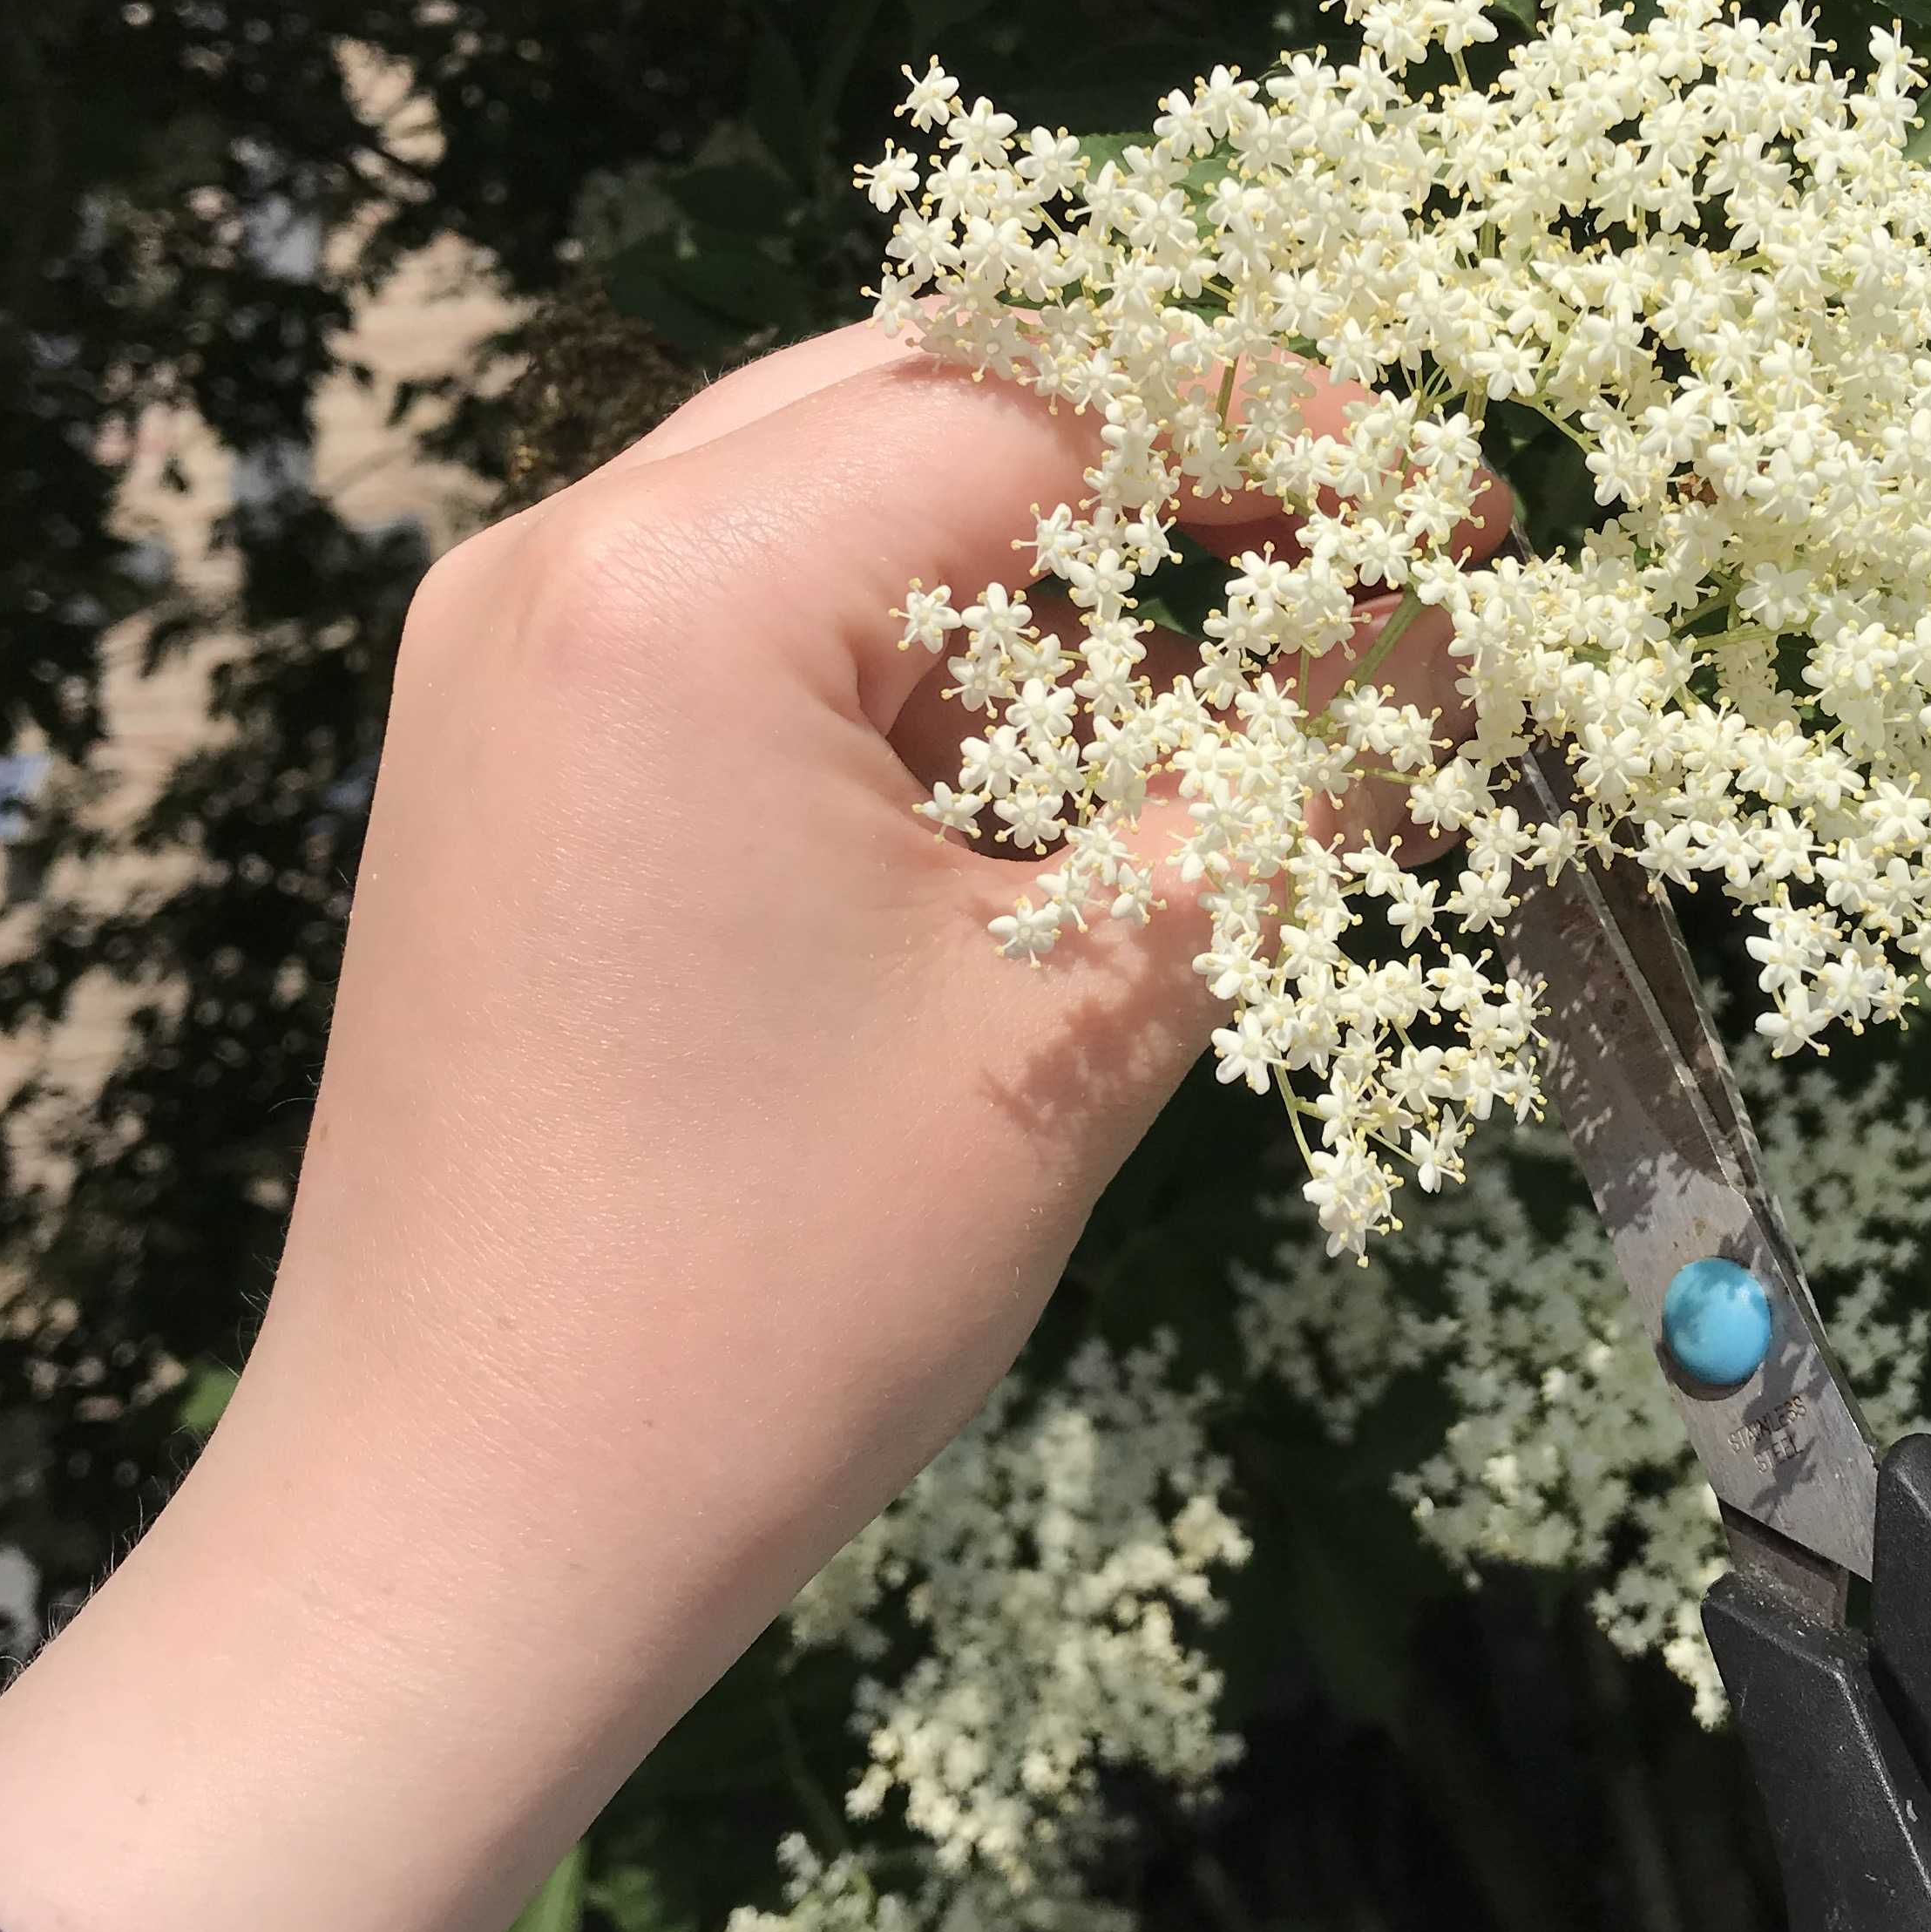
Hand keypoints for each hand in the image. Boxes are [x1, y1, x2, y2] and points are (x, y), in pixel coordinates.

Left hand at [0, 329, 1339, 1931]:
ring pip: (839, 502)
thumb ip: (1288, 788)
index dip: (1282, 446)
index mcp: (679, 586)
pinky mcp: (506, 751)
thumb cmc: (774, 1291)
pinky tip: (1051, 776)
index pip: (1044, 408)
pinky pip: (752, 622)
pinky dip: (920, 664)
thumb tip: (1456, 639)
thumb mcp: (1079, 1018)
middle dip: (1167, 474)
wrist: (463, 1530)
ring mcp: (505, 652)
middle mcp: (558, 556)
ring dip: (1049, 575)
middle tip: (1363, 573)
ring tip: (1233, 693)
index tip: (1467, 513)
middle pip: (929, 401)